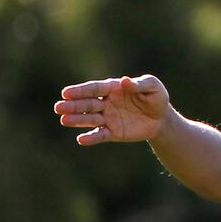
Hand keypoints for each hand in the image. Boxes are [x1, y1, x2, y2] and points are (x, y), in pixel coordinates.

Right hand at [54, 75, 169, 144]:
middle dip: (73, 106)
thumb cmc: (156, 98)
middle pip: (88, 104)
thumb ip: (139, 84)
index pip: (94, 89)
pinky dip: (92, 138)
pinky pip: (101, 135)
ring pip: (90, 119)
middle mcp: (106, 103)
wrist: (162, 119)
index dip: (80, 91)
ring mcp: (109, 118)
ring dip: (77, 120)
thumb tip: (125, 82)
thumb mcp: (153, 87)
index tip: (66, 93)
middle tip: (58, 108)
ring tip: (64, 120)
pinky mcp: (114, 133)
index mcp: (113, 88)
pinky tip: (81, 140)